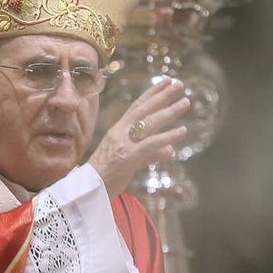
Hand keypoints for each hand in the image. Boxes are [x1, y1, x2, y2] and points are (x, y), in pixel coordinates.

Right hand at [89, 77, 189, 197]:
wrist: (87, 191)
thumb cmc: (106, 177)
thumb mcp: (130, 161)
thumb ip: (150, 154)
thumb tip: (170, 149)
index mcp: (118, 130)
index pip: (136, 107)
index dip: (152, 93)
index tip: (166, 82)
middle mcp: (120, 132)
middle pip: (143, 109)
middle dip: (162, 95)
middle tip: (179, 84)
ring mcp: (123, 144)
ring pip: (148, 123)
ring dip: (169, 111)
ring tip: (185, 102)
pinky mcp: (127, 157)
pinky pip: (151, 144)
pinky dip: (167, 136)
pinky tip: (182, 130)